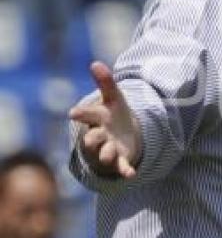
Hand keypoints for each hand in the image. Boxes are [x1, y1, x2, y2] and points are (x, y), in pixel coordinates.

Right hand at [68, 61, 141, 178]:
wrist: (122, 134)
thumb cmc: (114, 114)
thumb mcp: (114, 97)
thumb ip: (106, 82)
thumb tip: (95, 63)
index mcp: (97, 118)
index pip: (86, 115)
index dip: (80, 113)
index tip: (73, 112)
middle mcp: (99, 135)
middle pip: (91, 138)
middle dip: (91, 139)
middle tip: (90, 139)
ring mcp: (109, 148)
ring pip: (104, 153)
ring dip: (106, 154)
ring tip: (109, 154)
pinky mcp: (120, 159)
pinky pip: (121, 166)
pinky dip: (125, 170)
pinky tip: (132, 174)